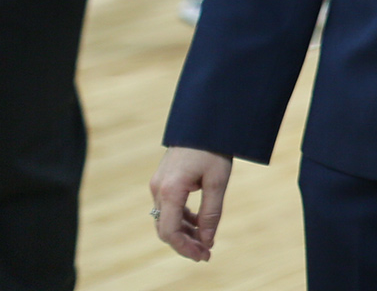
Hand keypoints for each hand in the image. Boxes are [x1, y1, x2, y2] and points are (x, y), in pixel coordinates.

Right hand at [149, 147, 231, 261]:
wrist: (204, 121)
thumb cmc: (213, 148)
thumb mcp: (218, 181)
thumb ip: (211, 212)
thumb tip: (207, 240)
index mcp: (169, 190)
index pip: (170, 231)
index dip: (185, 247)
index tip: (203, 255)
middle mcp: (158, 189)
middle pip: (166, 228)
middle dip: (185, 243)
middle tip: (206, 252)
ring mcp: (158, 185)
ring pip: (166, 219)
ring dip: (184, 232)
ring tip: (205, 241)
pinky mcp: (163, 181)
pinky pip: (168, 207)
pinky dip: (182, 218)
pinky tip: (198, 224)